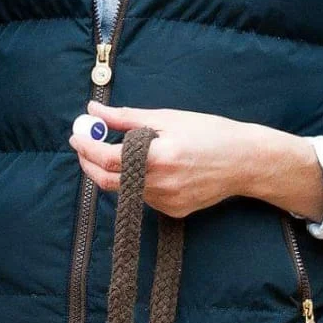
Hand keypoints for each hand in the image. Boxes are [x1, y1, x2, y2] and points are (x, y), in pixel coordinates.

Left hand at [68, 101, 308, 219]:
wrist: (245, 162)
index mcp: (158, 157)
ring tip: (125, 150)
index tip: (76, 135)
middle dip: (89, 164)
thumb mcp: (167, 118)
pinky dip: (138, 181)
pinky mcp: (175, 212)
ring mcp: (168, 202)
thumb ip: (125, 118)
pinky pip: (144, 197)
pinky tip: (154, 167)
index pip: (107, 159)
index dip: (86, 147)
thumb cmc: (209, 133)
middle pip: (108, 182)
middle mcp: (162, 185)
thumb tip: (93, 110)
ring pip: (126, 190)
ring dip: (116, 172)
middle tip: (84, 146)